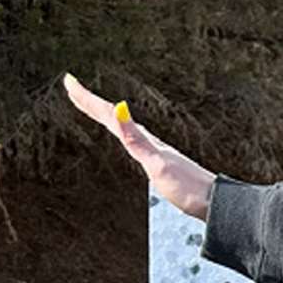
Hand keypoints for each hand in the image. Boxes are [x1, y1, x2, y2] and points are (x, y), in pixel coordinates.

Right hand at [62, 72, 217, 221]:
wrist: (214, 201)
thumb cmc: (187, 188)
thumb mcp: (158, 164)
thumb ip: (137, 140)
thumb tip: (120, 111)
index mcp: (143, 140)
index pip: (109, 113)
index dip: (88, 99)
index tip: (69, 81)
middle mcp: (147, 140)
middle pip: (113, 115)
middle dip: (90, 102)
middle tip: (70, 86)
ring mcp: (152, 149)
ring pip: (120, 124)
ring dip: (102, 113)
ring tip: (89, 104)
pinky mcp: (156, 160)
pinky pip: (130, 138)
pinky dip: (119, 129)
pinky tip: (121, 131)